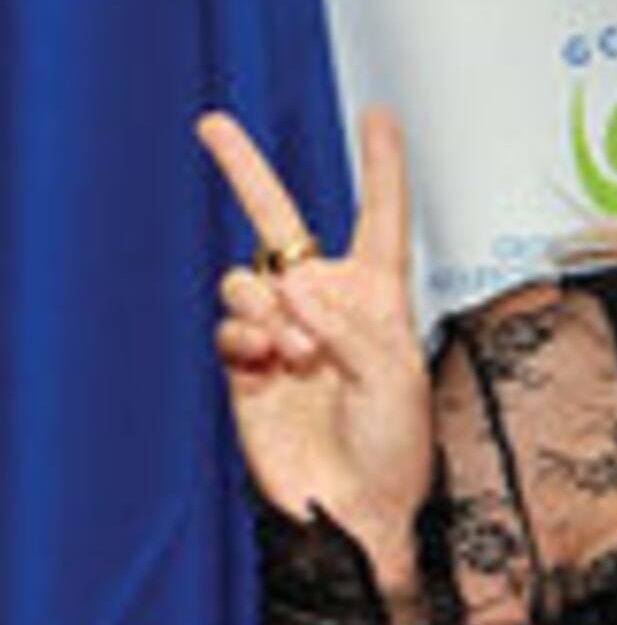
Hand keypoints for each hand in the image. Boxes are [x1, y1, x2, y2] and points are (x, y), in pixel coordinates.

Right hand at [203, 107, 433, 581]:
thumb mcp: (396, 379)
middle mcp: (326, 304)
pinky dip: (248, 339)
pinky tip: (270, 365)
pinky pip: (231, 325)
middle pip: (279, 224)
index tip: (379, 116)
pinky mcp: (244, 363)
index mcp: (380, 299)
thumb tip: (295, 288)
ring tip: (298, 354)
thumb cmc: (397, 448)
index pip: (381, 219)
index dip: (381, 168)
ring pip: (246, 279)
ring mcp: (281, 330)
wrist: (355, 508)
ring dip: (269, 311)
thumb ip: (349, 327)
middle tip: (210, 123)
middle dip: (244, 172)